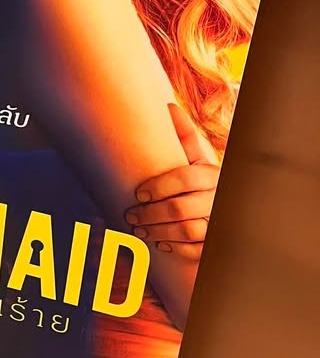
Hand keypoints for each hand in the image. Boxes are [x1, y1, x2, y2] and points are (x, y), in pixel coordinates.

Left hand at [125, 104, 218, 259]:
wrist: (227, 211)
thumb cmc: (202, 181)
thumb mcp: (196, 159)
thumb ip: (184, 137)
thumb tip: (169, 107)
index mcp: (211, 174)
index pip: (186, 178)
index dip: (160, 186)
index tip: (139, 194)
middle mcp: (218, 198)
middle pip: (182, 209)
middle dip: (151, 214)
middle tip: (131, 217)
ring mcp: (220, 222)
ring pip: (188, 231)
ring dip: (159, 232)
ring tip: (139, 231)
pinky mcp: (218, 242)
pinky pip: (197, 250)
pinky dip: (176, 248)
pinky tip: (160, 245)